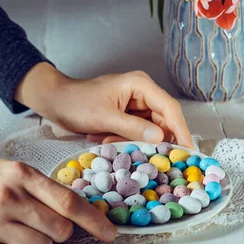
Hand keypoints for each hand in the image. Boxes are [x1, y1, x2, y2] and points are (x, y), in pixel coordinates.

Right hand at [0, 159, 115, 243]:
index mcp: (22, 175)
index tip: (109, 231)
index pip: (68, 201)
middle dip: (61, 231)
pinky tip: (3, 237)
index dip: (93, 220)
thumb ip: (43, 188)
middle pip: (60, 229)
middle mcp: (9, 198)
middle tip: (46, 223)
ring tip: (19, 227)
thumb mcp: (13, 171)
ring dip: (39, 242)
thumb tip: (78, 208)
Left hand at [15, 64, 192, 147]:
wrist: (55, 101)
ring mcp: (135, 105)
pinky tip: (106, 140)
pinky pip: (137, 133)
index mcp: (140, 85)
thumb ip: (133, 127)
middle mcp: (143, 93)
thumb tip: (161, 137)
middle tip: (152, 159)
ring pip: (150, 130)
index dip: (181, 129)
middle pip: (163, 120)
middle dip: (154, 140)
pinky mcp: (127, 117)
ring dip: (135, 141)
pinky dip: (126, 141)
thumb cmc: (77, 102)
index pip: (169, 108)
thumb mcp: (104, 117)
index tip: (189, 151)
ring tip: (110, 140)